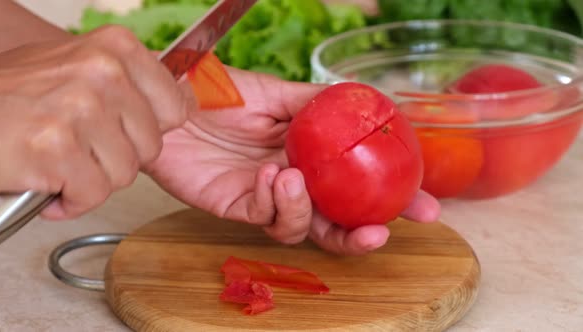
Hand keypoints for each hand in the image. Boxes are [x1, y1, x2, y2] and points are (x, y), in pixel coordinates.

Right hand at [0, 25, 194, 219]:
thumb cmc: (12, 98)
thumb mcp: (77, 70)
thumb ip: (131, 84)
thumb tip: (184, 101)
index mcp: (115, 49)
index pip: (175, 107)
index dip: (147, 130)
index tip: (120, 130)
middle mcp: (102, 72)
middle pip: (150, 146)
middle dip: (116, 158)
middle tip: (77, 146)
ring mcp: (79, 108)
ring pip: (124, 174)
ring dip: (91, 179)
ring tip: (57, 159)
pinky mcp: (56, 147)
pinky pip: (93, 194)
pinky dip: (70, 200)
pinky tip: (45, 180)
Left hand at [146, 68, 440, 254]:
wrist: (171, 100)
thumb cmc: (221, 93)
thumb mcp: (276, 92)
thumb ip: (319, 104)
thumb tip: (368, 106)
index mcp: (310, 155)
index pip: (357, 183)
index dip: (390, 199)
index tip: (425, 207)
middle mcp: (294, 180)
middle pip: (336, 220)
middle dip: (363, 232)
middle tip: (382, 232)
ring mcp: (266, 197)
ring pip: (303, 228)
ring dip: (307, 209)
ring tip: (293, 177)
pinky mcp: (237, 207)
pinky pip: (266, 217)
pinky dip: (272, 199)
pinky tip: (268, 173)